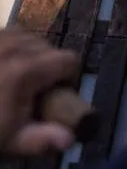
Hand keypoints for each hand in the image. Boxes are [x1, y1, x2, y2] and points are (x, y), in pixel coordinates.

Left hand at [0, 29, 78, 156]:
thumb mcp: (10, 141)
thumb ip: (42, 139)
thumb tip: (70, 138)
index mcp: (27, 70)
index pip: (69, 60)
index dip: (68, 79)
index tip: (56, 95)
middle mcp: (16, 45)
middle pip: (50, 48)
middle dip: (48, 68)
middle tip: (32, 93)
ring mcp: (0, 36)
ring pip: (30, 38)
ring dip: (30, 55)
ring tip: (14, 80)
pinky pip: (11, 34)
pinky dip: (12, 48)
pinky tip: (1, 68)